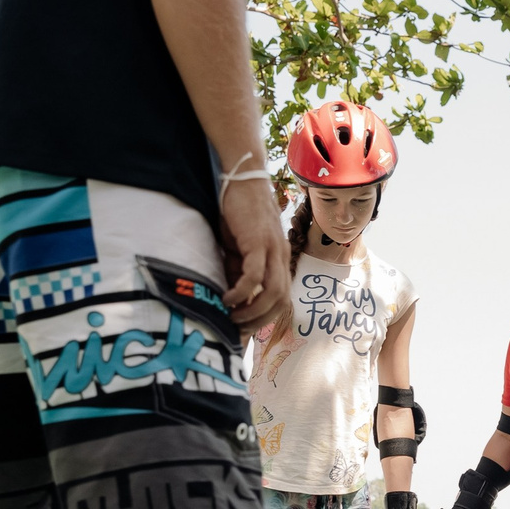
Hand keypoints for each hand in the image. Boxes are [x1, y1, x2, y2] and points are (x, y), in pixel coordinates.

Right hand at [216, 171, 288, 333]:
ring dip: (252, 311)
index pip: (281, 299)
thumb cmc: (238, 212)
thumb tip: (232, 298)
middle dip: (260, 321)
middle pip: (281, 301)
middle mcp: (281, 256)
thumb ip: (238, 269)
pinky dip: (243, 292)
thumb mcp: (237, 248)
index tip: (244, 330)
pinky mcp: (258, 240)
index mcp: (279, 259)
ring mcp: (273, 248)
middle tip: (237, 330)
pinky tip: (228, 299)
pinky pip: (255, 274)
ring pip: (272, 292)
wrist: (241, 178)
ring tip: (231, 318)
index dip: (265, 319)